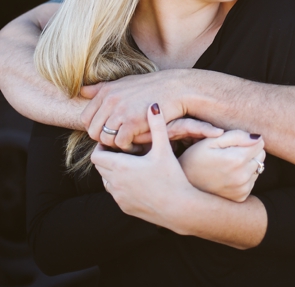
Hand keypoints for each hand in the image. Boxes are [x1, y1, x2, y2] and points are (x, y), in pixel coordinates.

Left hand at [81, 70, 190, 151]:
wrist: (179, 88)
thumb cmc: (155, 86)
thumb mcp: (126, 82)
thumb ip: (103, 87)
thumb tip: (82, 90)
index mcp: (107, 91)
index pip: (86, 118)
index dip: (97, 128)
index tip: (111, 130)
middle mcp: (110, 100)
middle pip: (94, 131)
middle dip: (105, 138)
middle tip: (120, 138)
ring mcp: (121, 111)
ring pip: (105, 139)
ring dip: (116, 144)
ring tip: (128, 142)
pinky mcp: (132, 122)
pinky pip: (119, 142)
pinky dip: (127, 146)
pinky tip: (137, 143)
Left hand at [92, 103, 195, 227]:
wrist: (178, 207)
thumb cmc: (172, 177)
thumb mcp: (164, 149)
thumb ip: (157, 126)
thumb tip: (153, 105)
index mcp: (121, 167)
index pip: (96, 154)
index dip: (103, 146)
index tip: (115, 141)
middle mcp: (114, 183)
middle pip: (99, 167)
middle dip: (107, 157)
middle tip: (122, 149)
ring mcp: (118, 197)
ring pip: (106, 180)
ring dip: (113, 171)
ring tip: (129, 163)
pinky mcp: (124, 207)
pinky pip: (115, 193)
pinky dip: (120, 184)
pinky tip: (137, 179)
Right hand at [180, 130, 265, 201]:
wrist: (182, 186)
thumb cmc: (195, 158)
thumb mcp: (210, 141)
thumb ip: (236, 136)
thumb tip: (258, 138)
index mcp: (236, 160)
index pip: (260, 144)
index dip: (248, 141)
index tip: (235, 143)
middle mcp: (242, 177)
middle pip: (261, 156)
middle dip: (251, 152)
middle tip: (232, 153)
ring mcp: (242, 189)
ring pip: (258, 168)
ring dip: (248, 164)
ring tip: (228, 165)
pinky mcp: (240, 197)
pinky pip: (252, 181)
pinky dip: (244, 176)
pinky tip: (228, 176)